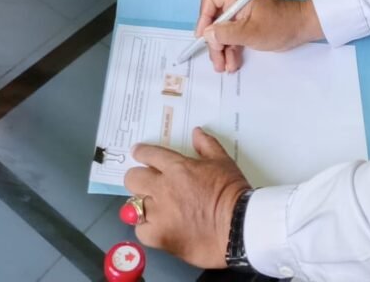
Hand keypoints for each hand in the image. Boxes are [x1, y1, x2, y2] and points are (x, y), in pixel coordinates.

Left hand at [124, 128, 249, 268]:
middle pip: (132, 178)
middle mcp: (163, 189)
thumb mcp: (222, 161)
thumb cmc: (231, 191)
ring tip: (152, 207)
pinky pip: (140, 230)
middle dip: (138, 177)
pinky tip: (157, 226)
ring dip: (143, 204)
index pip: (149, 154)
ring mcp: (159, 214)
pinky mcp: (159, 237)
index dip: (140, 152)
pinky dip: (146, 227)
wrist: (237, 227)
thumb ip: (207, 145)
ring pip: (133, 205)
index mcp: (177, 168)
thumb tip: (196, 132)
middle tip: (146, 182)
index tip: (137, 152)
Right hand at [195, 0, 322, 72]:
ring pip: (223, 31)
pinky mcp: (247, 25)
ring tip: (224, 67)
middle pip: (215, 19)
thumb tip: (207, 34)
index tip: (203, 37)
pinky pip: (234, 36)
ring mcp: (242, 14)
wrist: (302, 28)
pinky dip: (232, 49)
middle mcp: (237, 1)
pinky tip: (232, 63)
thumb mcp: (251, 32)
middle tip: (216, 61)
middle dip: (215, 42)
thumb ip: (227, 33)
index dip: (203, 18)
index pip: (210, 0)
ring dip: (222, 49)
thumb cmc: (279, 25)